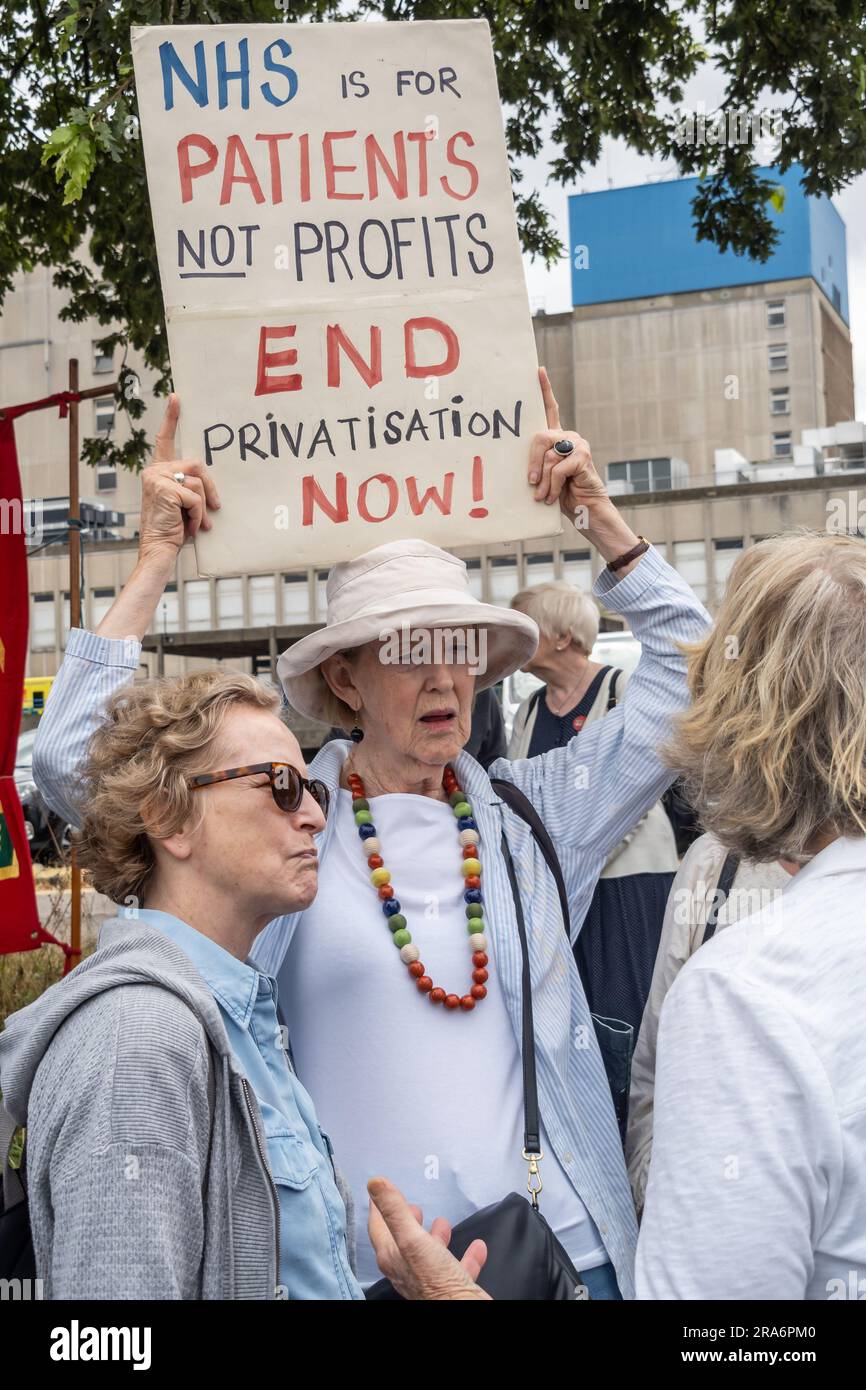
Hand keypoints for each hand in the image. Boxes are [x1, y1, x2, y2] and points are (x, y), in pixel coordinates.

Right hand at [138, 394, 220, 567]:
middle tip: (216, 508)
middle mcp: (154, 470)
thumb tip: (210, 482)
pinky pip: (195, 497)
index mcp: (158, 471)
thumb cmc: (173, 528)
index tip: (177, 397)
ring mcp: (157, 478)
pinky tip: (188, 526)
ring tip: (194, 522)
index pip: (165, 440)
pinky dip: (197, 514)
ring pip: (198, 483)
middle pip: (196, 465)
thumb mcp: (183, 502)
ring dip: (202, 507)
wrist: (159, 550)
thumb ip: (190, 486)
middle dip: (210, 488)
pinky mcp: (164, 488)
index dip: (171, 418)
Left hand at [367, 1177, 490, 1300]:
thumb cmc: (434, 1279)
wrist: (462, 1310)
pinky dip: (466, 1255)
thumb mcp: (412, 1238)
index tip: (380, 1190)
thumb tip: (374, 1183)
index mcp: (393, 1257)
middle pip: (404, 1241)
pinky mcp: (452, 1285)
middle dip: (408, 1221)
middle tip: (413, 1206)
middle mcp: (408, 1269)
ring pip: (431, 1254)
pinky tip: (477, 1246)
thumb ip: (394, 1211)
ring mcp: (430, 1279)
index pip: (379, 1227)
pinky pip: (460, 1266)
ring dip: (435, 1237)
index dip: (379, 1207)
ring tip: (442, 1222)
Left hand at [529, 367, 607, 523]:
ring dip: (544, 481)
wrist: (585, 509)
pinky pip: (559, 469)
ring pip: (549, 456)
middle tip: (531, 483)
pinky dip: (553, 486)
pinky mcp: (583, 456)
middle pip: (540, 438)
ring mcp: (578, 445)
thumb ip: (537, 463)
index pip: (551, 409)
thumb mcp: (544, 476)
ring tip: (543, 496)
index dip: (545, 389)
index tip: (537, 370)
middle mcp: (568, 437)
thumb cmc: (561, 494)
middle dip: (533, 463)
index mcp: (557, 439)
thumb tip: (523, 468)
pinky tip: (553, 496)